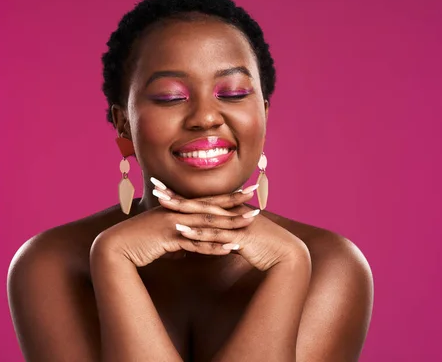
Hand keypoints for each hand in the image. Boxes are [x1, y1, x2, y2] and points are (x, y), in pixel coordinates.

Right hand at [91, 193, 257, 267]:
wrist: (115, 247)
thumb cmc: (137, 243)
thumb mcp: (158, 239)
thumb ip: (173, 241)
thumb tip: (182, 249)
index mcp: (177, 209)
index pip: (206, 201)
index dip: (226, 197)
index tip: (245, 193)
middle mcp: (177, 213)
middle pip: (211, 208)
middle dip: (235, 206)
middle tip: (256, 203)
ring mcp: (173, 224)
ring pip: (207, 224)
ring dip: (230, 226)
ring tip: (250, 226)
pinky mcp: (168, 238)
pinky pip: (196, 243)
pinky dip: (213, 247)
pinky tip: (229, 249)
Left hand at [152, 178, 310, 271]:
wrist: (287, 255)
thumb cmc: (264, 247)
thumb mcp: (239, 239)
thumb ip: (223, 237)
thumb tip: (208, 240)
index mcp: (228, 212)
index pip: (199, 201)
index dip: (180, 194)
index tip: (161, 188)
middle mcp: (229, 214)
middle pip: (198, 202)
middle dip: (175, 195)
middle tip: (154, 185)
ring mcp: (234, 224)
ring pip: (203, 215)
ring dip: (182, 209)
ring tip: (161, 204)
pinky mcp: (238, 237)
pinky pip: (214, 234)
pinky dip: (196, 232)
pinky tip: (181, 230)